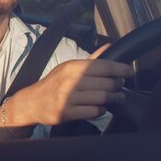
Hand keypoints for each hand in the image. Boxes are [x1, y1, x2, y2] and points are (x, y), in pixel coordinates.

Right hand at [14, 44, 133, 125]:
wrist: (31, 102)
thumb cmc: (53, 84)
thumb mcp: (68, 68)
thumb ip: (91, 60)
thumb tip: (109, 47)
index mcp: (71, 67)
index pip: (102, 66)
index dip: (120, 69)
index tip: (129, 72)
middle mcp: (69, 81)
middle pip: (106, 83)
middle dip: (118, 86)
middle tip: (119, 87)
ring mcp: (67, 98)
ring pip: (102, 98)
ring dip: (113, 99)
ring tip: (116, 98)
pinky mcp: (66, 113)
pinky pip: (94, 111)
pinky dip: (101, 110)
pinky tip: (99, 107)